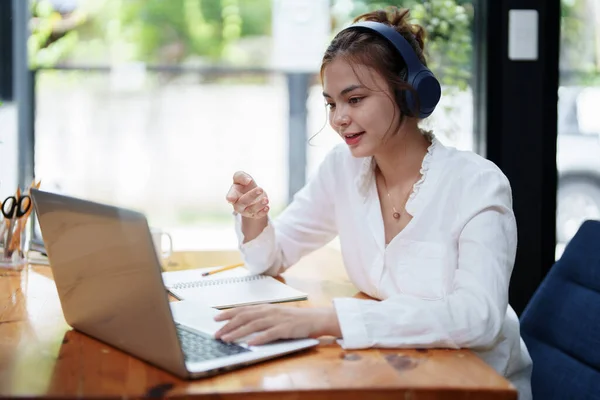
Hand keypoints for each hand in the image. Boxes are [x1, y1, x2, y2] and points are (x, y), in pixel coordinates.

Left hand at [213, 305, 340, 345]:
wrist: (313, 318)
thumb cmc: (292, 318)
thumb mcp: (274, 314)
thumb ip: (260, 317)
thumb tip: (242, 323)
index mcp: (265, 308)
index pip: (243, 309)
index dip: (228, 313)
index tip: (215, 319)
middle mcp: (269, 311)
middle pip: (245, 317)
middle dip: (229, 325)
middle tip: (217, 334)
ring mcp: (277, 320)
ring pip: (254, 325)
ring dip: (239, 332)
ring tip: (228, 339)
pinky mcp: (285, 329)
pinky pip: (270, 334)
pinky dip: (259, 338)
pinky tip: (250, 343)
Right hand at [225, 171, 269, 218]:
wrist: (254, 193)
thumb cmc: (245, 184)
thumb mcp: (241, 177)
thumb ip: (241, 176)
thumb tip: (248, 181)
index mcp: (233, 194)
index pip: (230, 196)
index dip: (231, 197)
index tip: (231, 198)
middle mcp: (238, 204)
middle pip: (243, 202)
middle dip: (251, 195)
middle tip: (260, 189)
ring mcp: (246, 211)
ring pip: (251, 210)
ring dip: (259, 205)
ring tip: (266, 199)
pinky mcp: (255, 214)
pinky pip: (258, 215)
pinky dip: (263, 212)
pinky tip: (267, 207)